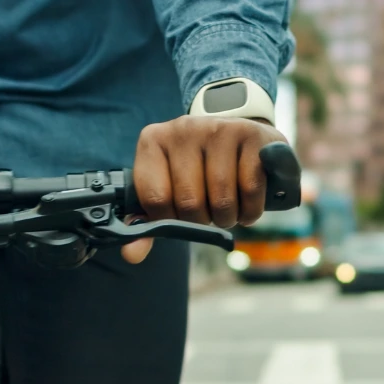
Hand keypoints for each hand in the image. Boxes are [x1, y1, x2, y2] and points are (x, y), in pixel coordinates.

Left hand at [124, 115, 285, 263]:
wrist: (239, 136)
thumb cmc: (198, 169)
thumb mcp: (167, 188)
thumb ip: (149, 222)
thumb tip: (133, 254)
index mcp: (153, 141)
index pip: (155, 198)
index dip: (169, 220)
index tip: (178, 216)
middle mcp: (183, 129)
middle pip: (190, 203)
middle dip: (202, 220)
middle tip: (207, 211)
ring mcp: (218, 129)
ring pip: (221, 199)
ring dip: (227, 218)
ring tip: (227, 207)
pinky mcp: (250, 135)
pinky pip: (250, 190)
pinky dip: (250, 210)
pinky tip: (246, 203)